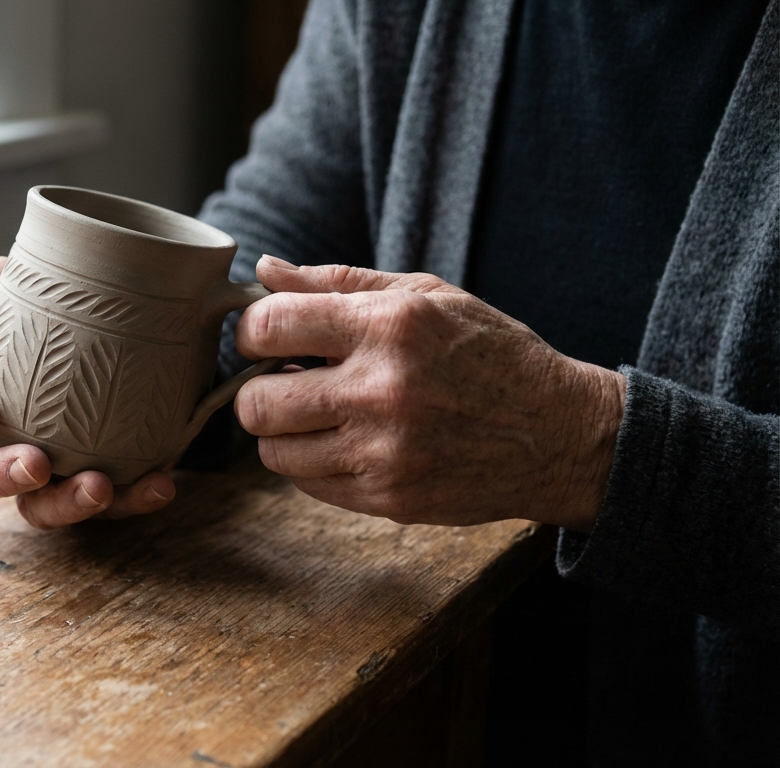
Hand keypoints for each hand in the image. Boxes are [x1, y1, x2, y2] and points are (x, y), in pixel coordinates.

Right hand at [0, 257, 176, 528]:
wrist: (149, 339)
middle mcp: (5, 440)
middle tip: (35, 464)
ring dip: (65, 503)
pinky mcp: (103, 486)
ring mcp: (53, 472)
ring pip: (38, 508)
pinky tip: (161, 484)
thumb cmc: (74, 317)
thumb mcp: (44, 296)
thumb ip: (5, 284)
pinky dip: (136, 498)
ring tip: (99, 487)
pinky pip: (114, 505)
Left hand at [234, 256, 625, 531]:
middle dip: (258, 388)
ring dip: (282, 430)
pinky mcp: (388, 498)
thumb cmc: (489, 354)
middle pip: (256, 402)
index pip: (268, 327)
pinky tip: (343, 441)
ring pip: (272, 451)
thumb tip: (266, 269)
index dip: (251, 332)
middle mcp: (382, 391)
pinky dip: (311, 462)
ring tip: (316, 412)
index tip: (265, 337)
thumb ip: (337, 282)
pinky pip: (307, 483)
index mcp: (389, 327)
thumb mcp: (425, 296)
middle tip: (283, 380)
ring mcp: (384, 453)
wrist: (559, 435)